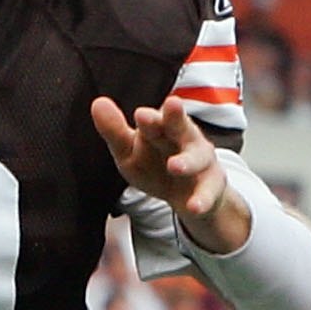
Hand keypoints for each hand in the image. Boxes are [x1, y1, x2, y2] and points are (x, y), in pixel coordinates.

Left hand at [92, 95, 238, 249]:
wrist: (190, 197)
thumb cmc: (156, 166)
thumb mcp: (130, 152)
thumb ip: (114, 131)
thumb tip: (98, 103)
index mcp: (163, 128)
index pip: (155, 120)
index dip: (149, 119)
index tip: (140, 115)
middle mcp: (185, 139)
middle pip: (181, 125)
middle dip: (176, 116)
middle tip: (171, 105)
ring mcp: (201, 161)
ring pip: (197, 157)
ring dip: (187, 161)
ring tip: (174, 166)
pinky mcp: (212, 185)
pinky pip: (208, 192)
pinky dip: (202, 199)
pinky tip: (193, 207)